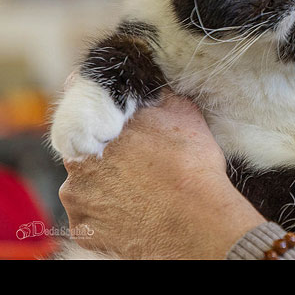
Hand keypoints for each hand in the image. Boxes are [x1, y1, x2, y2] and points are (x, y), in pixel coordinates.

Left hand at [58, 90, 265, 258]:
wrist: (196, 219)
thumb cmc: (191, 164)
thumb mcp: (182, 111)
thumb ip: (156, 95)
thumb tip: (151, 86)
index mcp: (98, 125)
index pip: (84, 109)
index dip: (101, 113)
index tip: (116, 121)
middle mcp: (77, 160)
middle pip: (86, 150)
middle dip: (107, 153)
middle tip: (140, 162)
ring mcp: (77, 197)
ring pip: (86, 185)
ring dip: (106, 185)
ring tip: (141, 191)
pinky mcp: (83, 230)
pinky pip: (90, 217)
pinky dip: (107, 215)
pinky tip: (135, 212)